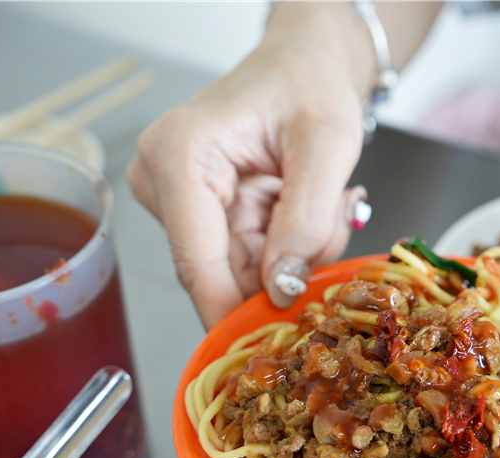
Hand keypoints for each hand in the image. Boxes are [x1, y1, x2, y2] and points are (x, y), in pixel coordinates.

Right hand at [127, 3, 374, 328]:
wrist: (303, 67)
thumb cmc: (308, 85)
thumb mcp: (327, 144)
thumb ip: (306, 219)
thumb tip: (282, 289)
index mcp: (179, 154)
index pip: (197, 262)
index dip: (233, 314)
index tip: (271, 348)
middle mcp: (163, 182)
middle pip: (224, 274)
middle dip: (288, 271)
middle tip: (336, 220)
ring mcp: (179, 204)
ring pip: (243, 273)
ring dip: (297, 255)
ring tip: (326, 202)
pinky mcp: (201, 218)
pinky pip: (250, 262)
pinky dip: (289, 248)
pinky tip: (309, 208)